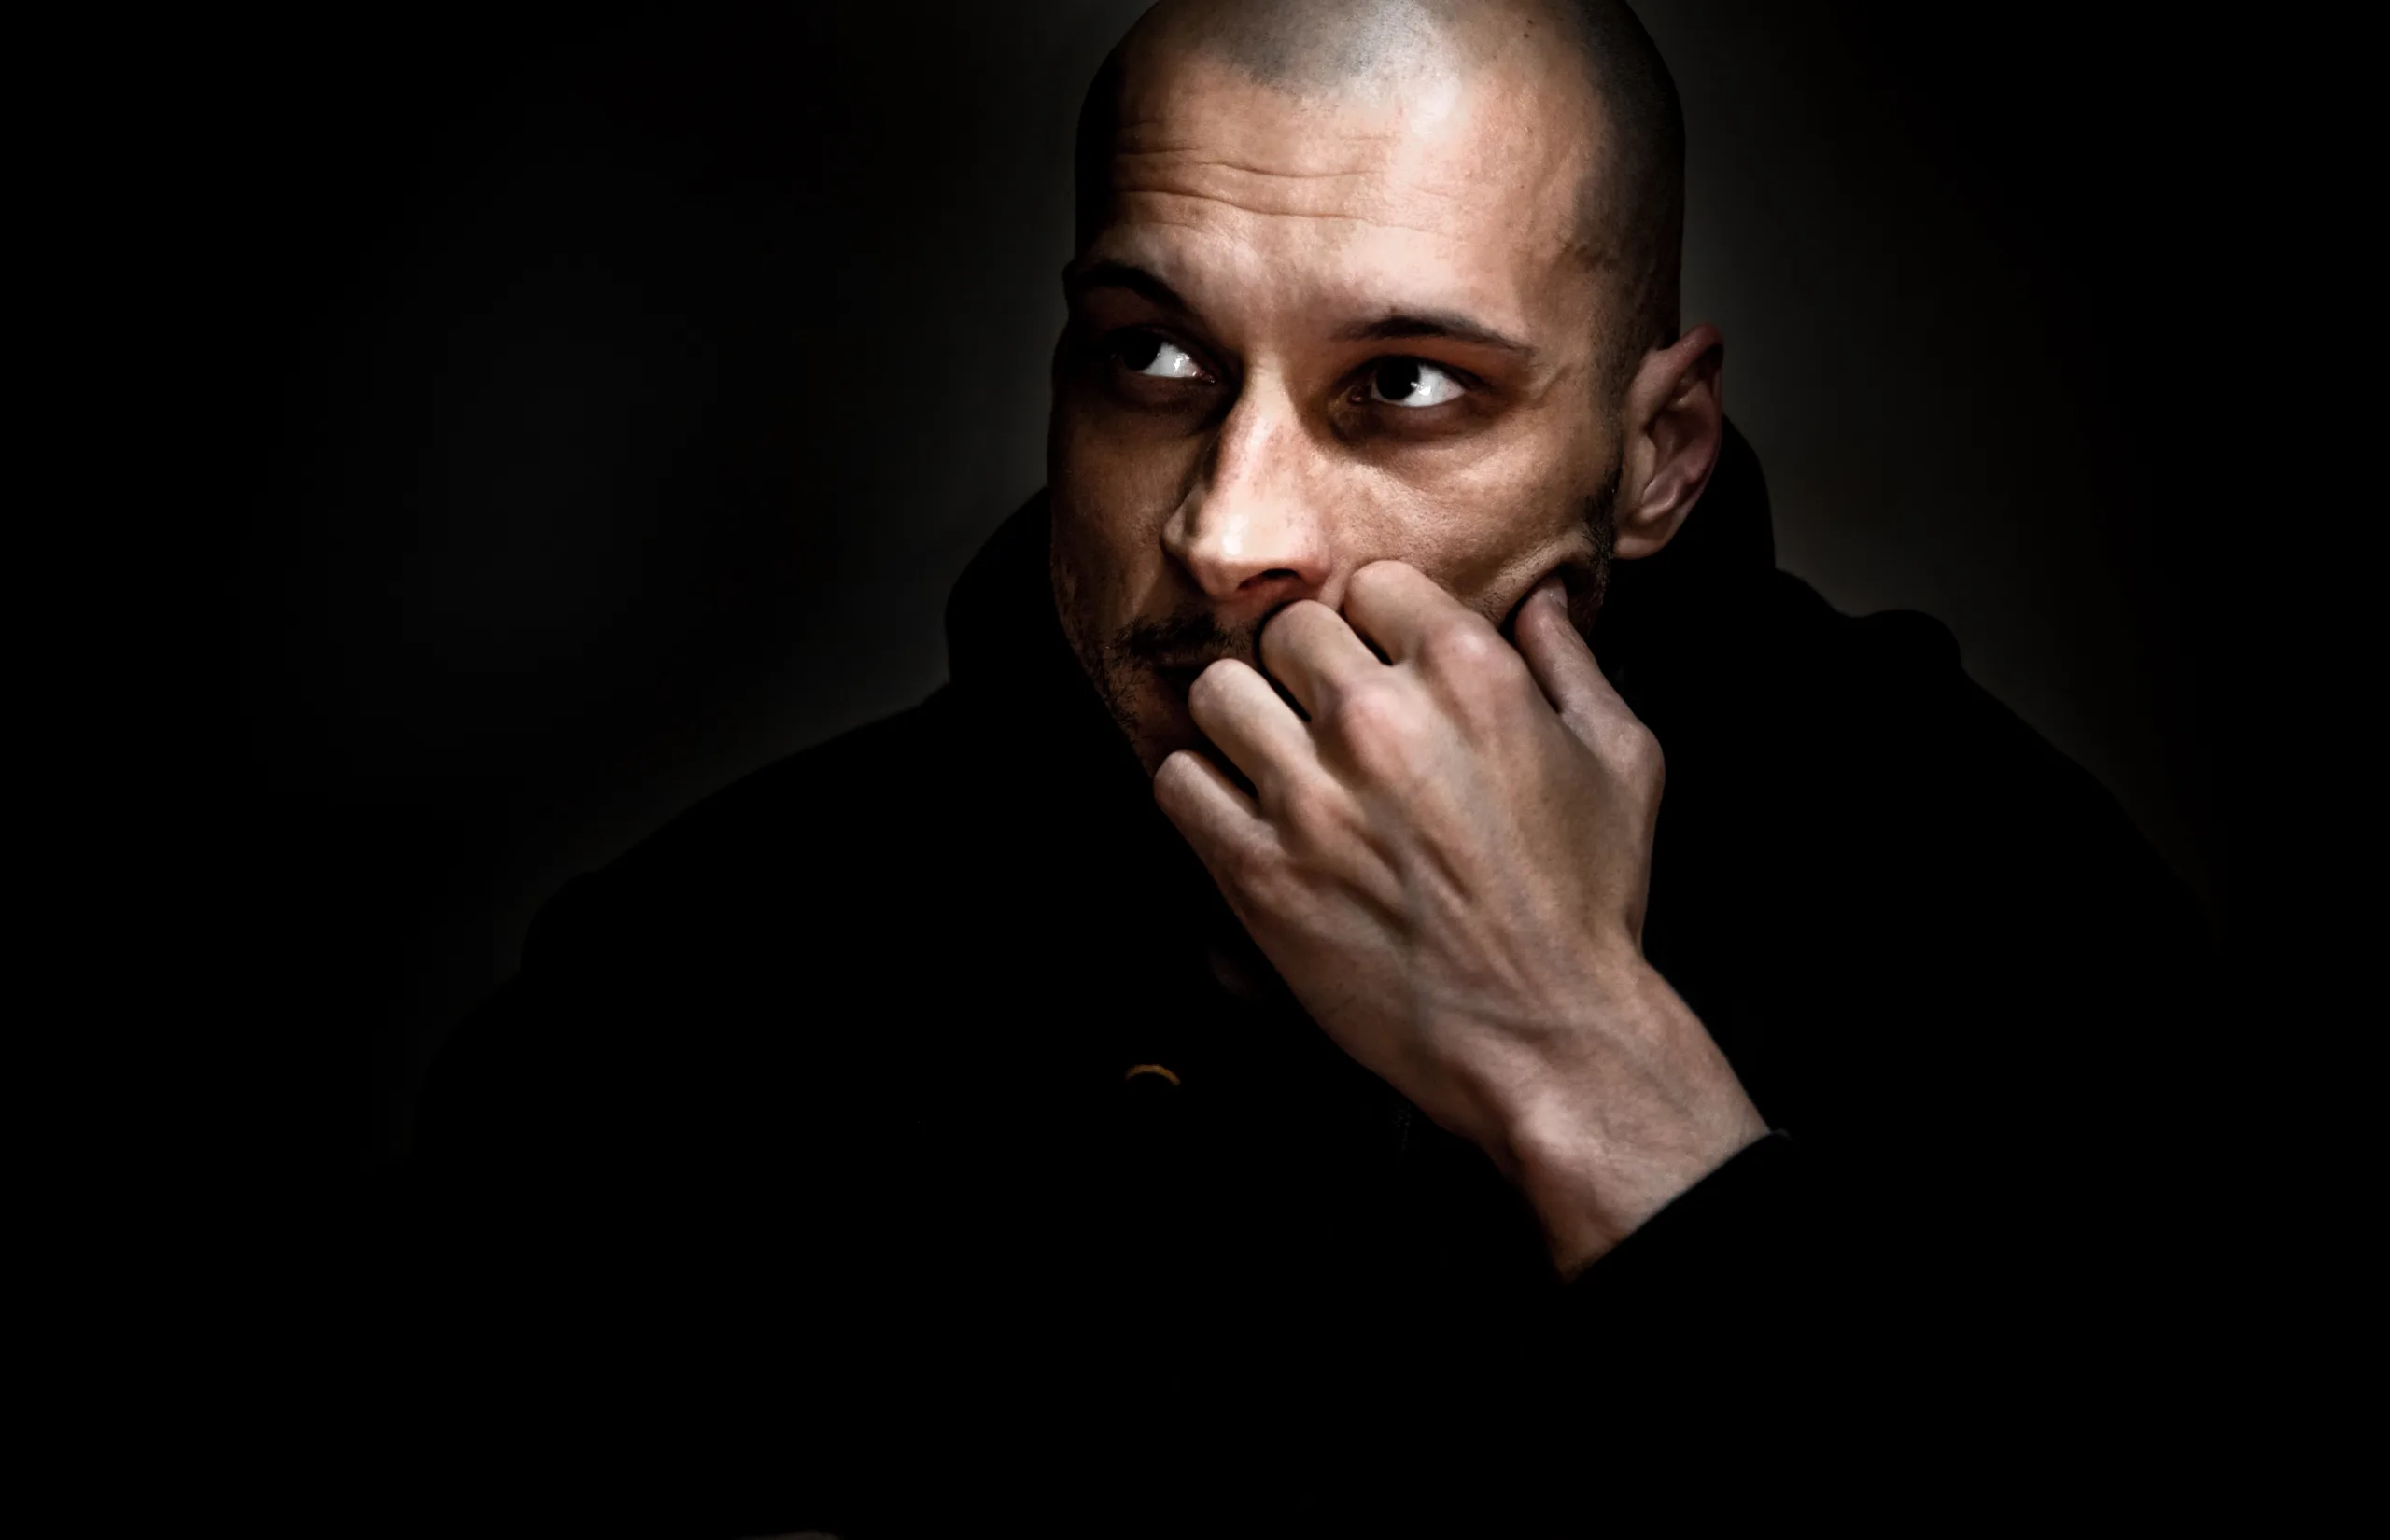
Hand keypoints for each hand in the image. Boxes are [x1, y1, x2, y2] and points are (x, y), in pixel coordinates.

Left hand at [1153, 561, 1766, 1272]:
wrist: (1542, 1034)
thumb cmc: (1588, 902)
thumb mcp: (1621, 761)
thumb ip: (1571, 663)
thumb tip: (1538, 600)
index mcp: (1468, 672)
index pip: (1372, 584)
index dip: (1378, 625)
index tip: (1383, 668)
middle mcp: (1378, 719)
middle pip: (1287, 631)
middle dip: (1306, 670)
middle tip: (1325, 720)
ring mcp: (1310, 796)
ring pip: (1217, 693)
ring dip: (1242, 721)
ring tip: (1272, 758)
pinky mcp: (1257, 871)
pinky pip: (1177, 781)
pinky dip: (1201, 791)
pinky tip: (1241, 813)